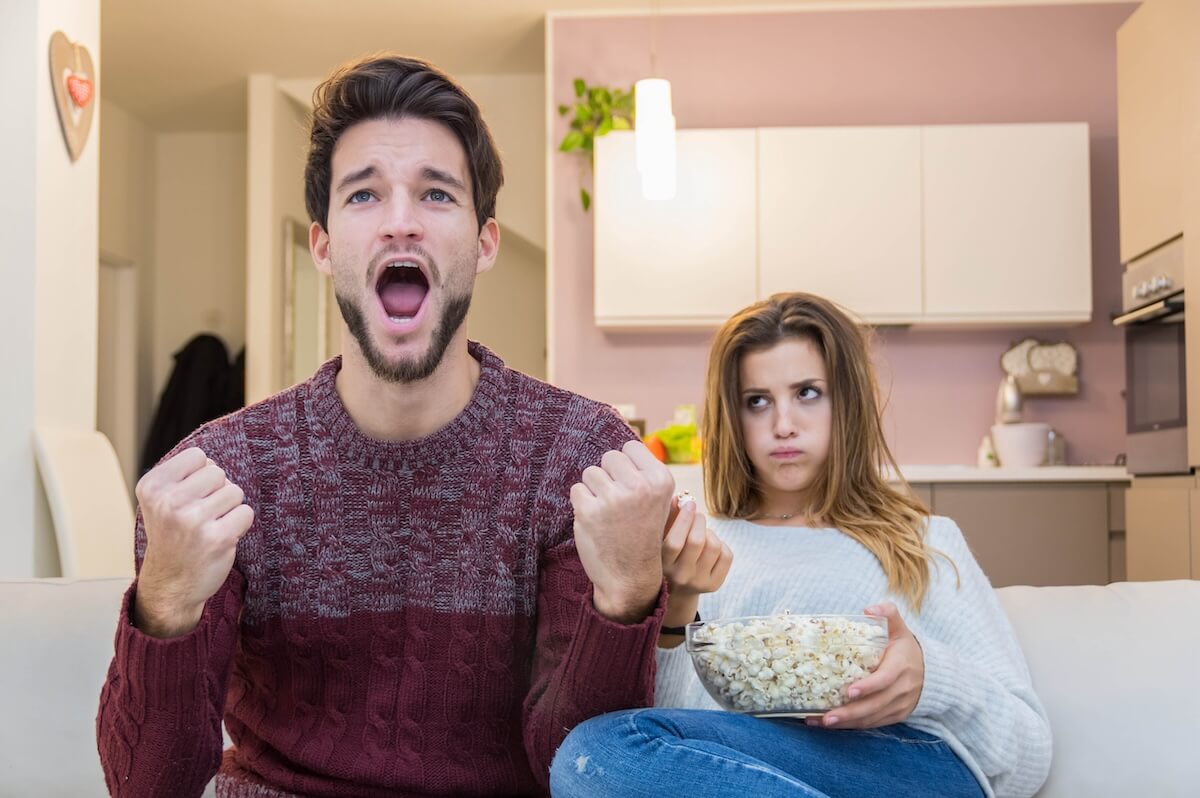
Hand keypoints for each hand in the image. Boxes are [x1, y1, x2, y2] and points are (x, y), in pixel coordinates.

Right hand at [133, 447, 253, 637]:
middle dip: (216, 492)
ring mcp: (193, 520)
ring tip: (209, 527)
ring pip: (235, 491)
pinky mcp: (217, 538)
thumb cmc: (172, 536)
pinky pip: (246, 512)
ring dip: (228, 509)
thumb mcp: (160, 501)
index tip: (189, 497)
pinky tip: (221, 537)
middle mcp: (169, 502)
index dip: (200, 475)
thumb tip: (213, 459)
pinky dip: (240, 524)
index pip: (198, 456)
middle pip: (218, 473)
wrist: (170, 586)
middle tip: (200, 516)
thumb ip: (182, 475)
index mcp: (152, 487)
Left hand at [570, 440, 673, 622]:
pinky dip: (582, 503)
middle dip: (609, 476)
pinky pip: (577, 490)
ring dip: (594, 489)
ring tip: (607, 512)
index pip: (631, 447)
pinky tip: (595, 521)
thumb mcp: (658, 501)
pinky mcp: (589, 511)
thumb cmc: (643, 534)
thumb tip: (628, 433)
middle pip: (610, 457)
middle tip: (617, 502)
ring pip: (591, 472)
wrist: (631, 578)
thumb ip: (644, 472)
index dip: (626, 466)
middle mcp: (639, 487)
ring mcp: (613, 499)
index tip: (630, 487)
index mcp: (661, 480)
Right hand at [662, 497, 731, 597]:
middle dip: (699, 520)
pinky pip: (726, 555)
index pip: (675, 542)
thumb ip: (668, 518)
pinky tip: (710, 546)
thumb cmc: (667, 556)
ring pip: (714, 546)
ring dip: (709, 532)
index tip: (688, 504)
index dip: (684, 519)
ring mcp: (698, 582)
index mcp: (662, 565)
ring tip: (702, 533)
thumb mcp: (662, 539)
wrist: (676, 591)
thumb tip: (680, 497)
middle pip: (697, 542)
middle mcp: (680, 577)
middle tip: (697, 514)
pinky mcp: (714, 585)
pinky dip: (721, 543)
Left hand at [809, 603, 924, 729]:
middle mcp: (901, 689)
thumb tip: (869, 609)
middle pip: (875, 705)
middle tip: (827, 717)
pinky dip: (853, 726)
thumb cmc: (906, 648)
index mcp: (901, 666)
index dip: (868, 687)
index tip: (849, 691)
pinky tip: (832, 725)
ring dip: (848, 723)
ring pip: (872, 718)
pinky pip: (873, 724)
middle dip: (850, 712)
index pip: (884, 679)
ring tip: (823, 722)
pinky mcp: (895, 716)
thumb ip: (888, 614)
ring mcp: (899, 705)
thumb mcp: (900, 629)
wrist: (930, 672)